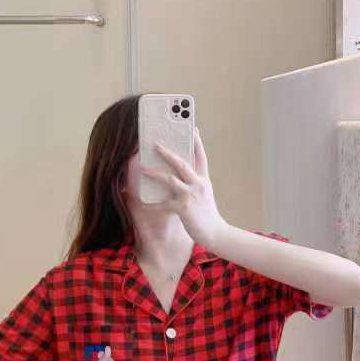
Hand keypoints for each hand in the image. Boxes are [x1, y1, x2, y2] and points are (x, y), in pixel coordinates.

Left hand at [141, 127, 228, 249]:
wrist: (215, 233)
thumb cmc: (207, 214)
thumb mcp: (204, 195)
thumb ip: (194, 183)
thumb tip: (178, 175)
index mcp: (204, 180)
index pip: (201, 156)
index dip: (196, 141)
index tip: (192, 127)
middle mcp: (199, 184)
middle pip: (182, 162)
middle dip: (167, 152)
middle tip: (155, 144)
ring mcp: (191, 195)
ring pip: (170, 179)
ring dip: (155, 173)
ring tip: (143, 169)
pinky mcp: (183, 208)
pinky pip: (164, 203)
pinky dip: (153, 203)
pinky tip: (145, 203)